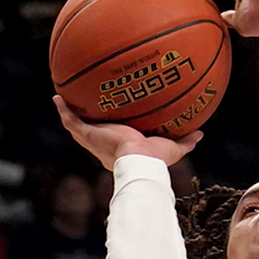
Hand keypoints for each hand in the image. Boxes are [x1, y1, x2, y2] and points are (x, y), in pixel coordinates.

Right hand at [53, 97, 202, 168]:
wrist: (140, 161)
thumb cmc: (155, 160)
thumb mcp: (173, 148)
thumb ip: (186, 141)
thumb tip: (201, 134)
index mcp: (121, 152)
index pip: (114, 144)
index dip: (112, 137)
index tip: (113, 131)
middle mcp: (104, 147)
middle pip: (93, 135)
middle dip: (89, 126)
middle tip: (87, 113)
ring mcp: (94, 141)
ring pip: (78, 128)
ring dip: (71, 115)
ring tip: (64, 101)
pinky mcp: (88, 135)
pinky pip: (71, 121)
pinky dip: (63, 110)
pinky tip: (57, 97)